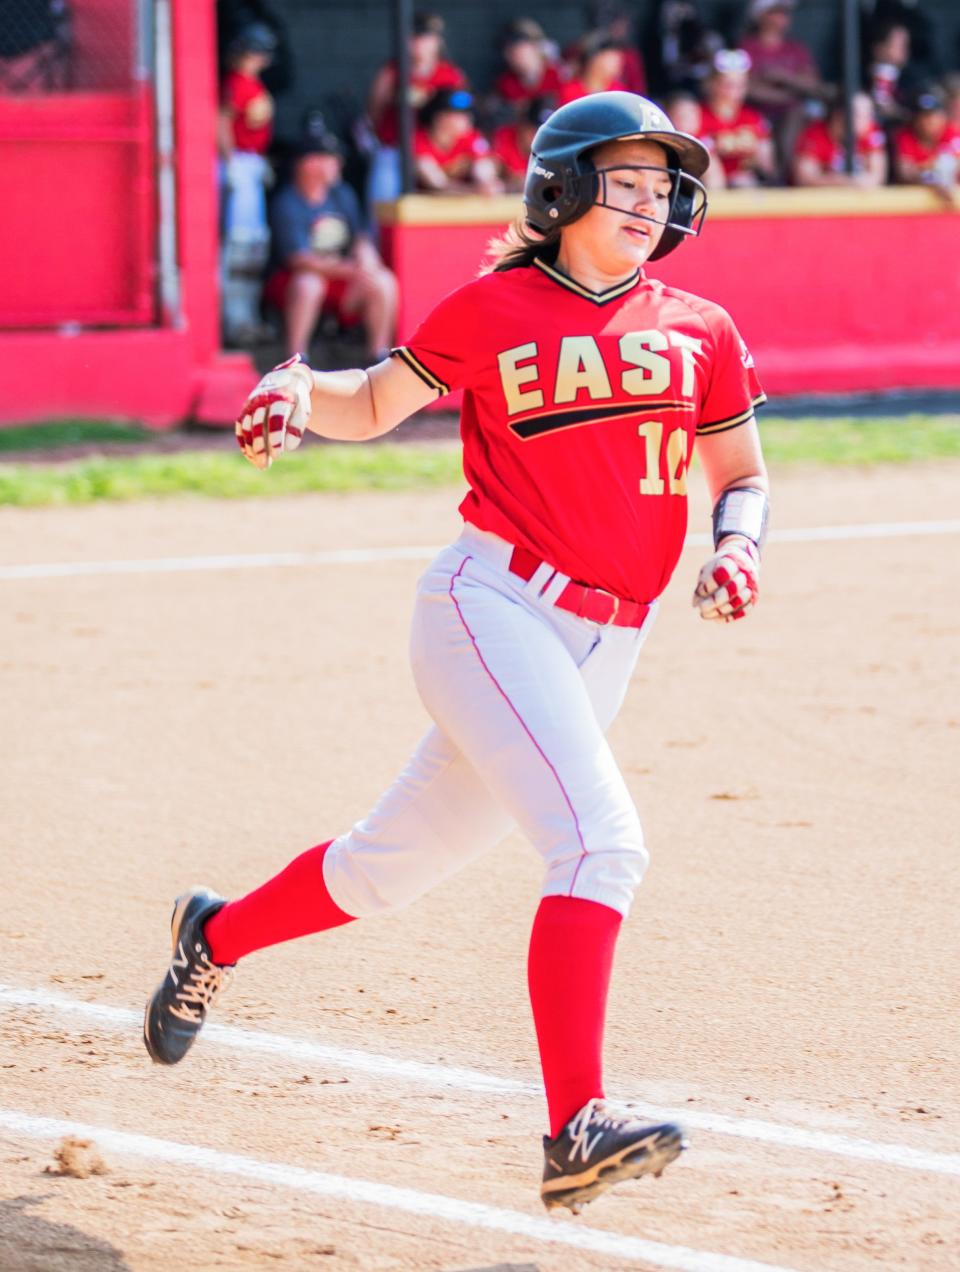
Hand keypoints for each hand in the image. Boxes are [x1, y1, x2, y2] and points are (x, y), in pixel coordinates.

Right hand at [235, 354, 313, 469]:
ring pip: (246, 427)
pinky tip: (251, 457)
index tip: (277, 454)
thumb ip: (297, 427)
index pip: (276, 418)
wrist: (285, 379)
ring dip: (251, 447)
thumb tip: (288, 447)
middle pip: (257, 424)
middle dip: (260, 446)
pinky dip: (244, 442)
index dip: (275, 437)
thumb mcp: (303, 410)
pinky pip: (240, 427)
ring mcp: (251, 404)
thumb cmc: (296, 400)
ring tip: (261, 465)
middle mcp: (262, 399)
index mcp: (281, 397)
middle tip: (265, 465)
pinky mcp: (245, 409)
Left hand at [692, 537, 760, 622]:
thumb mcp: (707, 569)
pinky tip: (716, 619)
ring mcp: (751, 585)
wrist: (741, 561)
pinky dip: (730, 617)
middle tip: (701, 608)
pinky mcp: (754, 598)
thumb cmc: (718, 567)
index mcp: (732, 561)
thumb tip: (695, 604)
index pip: (722, 575)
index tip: (699, 591)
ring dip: (721, 611)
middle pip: (732, 589)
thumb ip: (702, 584)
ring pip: (739, 601)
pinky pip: (745, 610)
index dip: (709, 586)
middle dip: (715, 601)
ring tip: (704, 614)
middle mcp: (745, 573)